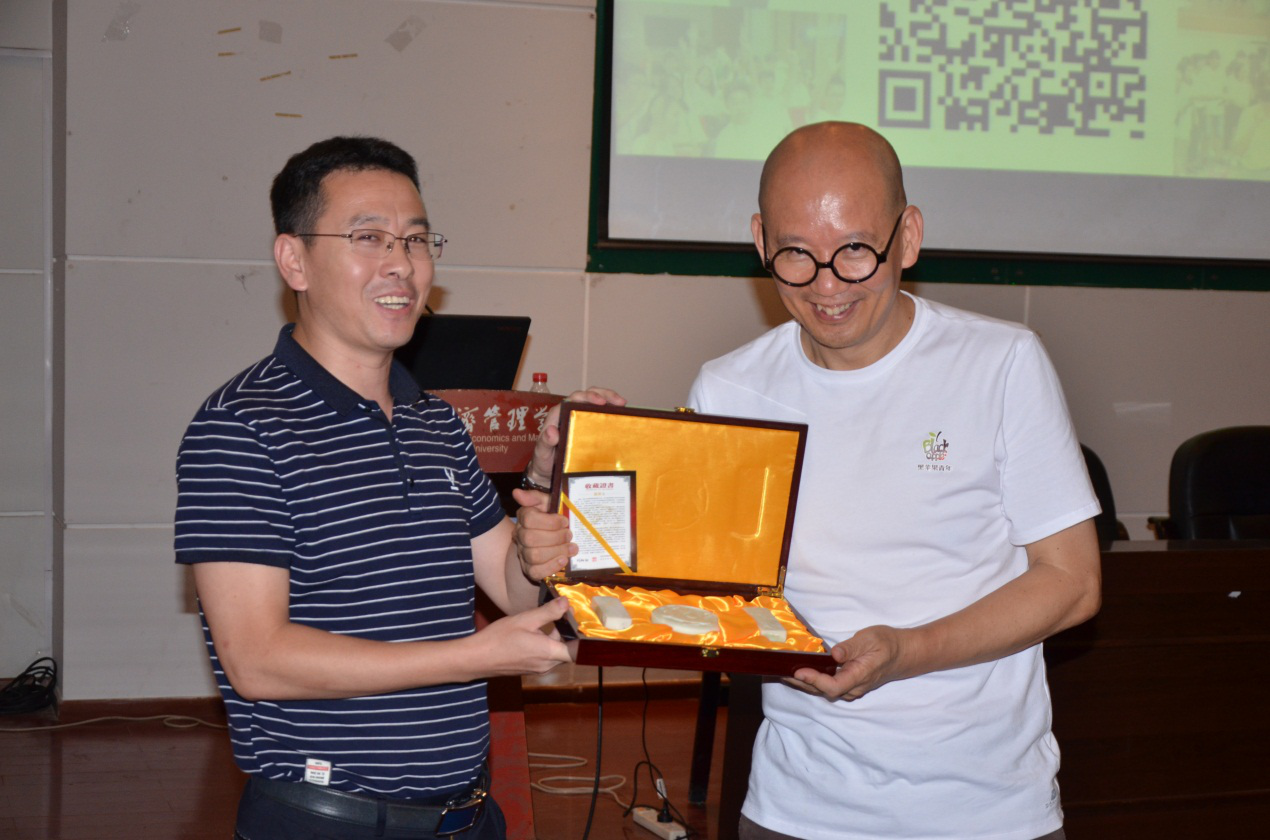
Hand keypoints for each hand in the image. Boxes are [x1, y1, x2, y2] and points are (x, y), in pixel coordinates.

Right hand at [469, 597, 573, 676]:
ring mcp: (538, 668)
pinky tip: (530, 632)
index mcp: (549, 653)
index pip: (578, 651)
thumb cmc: (499, 639)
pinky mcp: (529, 668)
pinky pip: (544, 656)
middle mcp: (546, 665)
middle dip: (565, 632)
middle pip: (567, 649)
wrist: (476, 658)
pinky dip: (543, 644)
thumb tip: (566, 603)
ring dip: (553, 637)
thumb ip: (548, 612)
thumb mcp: (525, 619)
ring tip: (541, 621)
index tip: (580, 622)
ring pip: (555, 651)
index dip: (582, 637)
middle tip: (559, 613)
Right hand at [511, 487, 574, 580]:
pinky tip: (564, 560)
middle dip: (555, 537)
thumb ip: (535, 497)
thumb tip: (517, 493)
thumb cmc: (553, 519)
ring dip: (557, 551)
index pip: (529, 519)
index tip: (565, 521)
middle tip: (570, 535)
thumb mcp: (548, 504)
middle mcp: (520, 536)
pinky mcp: (530, 570)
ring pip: (534, 556)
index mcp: (524, 517)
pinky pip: (536, 572)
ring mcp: (523, 554)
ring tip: (572, 548)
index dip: (549, 522)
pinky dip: (551, 567)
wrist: (555, 539)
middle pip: (531, 539)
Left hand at [523, 387, 626, 487]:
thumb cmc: (543, 460)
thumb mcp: (542, 453)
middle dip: (604, 394)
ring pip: (595, 402)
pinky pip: (599, 415)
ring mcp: (579, 419)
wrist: (548, 471)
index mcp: (558, 415)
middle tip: (619, 402)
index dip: (588, 397)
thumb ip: (544, 443)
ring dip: (610, 399)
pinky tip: (621, 416)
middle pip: (587, 395)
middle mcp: (568, 413)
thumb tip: (552, 431)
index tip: (601, 402)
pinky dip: (610, 412)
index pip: (574, 399)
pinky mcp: (587, 427)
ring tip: (623, 405)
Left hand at [789, 625, 907, 700]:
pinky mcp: (847, 684)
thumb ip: (852, 647)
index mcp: (860, 676)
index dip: (814, 681)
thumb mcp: (871, 639)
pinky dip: (811, 680)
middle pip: (823, 691)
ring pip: (823, 690)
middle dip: (801, 682)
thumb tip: (834, 654)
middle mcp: (853, 687)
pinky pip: (826, 685)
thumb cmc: (887, 644)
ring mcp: (850, 688)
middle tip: (779, 670)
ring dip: (803, 682)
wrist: (902, 654)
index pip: (833, 686)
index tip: (798, 670)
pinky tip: (799, 671)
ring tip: (782, 671)